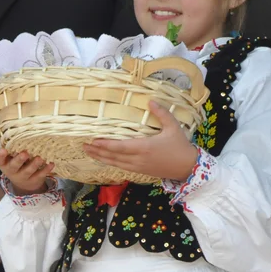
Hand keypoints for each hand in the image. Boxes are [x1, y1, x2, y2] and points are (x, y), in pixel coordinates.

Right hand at [0, 149, 53, 195]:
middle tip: (25, 153)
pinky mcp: (34, 180)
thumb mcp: (11, 156)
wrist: (25, 184)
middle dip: (19, 160)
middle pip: (13, 166)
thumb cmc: (17, 162)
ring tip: (39, 158)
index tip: (3, 150)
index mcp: (4, 162)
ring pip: (27, 171)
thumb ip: (13, 146)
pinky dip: (46, 170)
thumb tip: (22, 127)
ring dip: (34, 165)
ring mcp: (23, 177)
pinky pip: (40, 175)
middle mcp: (11, 170)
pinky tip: (51, 164)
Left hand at [84, 101, 198, 180]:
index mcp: (144, 147)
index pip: (119, 146)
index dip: (105, 144)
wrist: (187, 167)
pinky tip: (104, 159)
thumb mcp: (173, 127)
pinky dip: (110, 162)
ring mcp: (138, 166)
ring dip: (101, 157)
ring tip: (89, 151)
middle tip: (83, 145)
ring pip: (115, 163)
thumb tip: (150, 100)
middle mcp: (138, 159)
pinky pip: (121, 167)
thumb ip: (162, 113)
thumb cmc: (180, 146)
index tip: (93, 140)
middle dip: (97, 151)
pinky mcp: (140, 171)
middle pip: (113, 156)